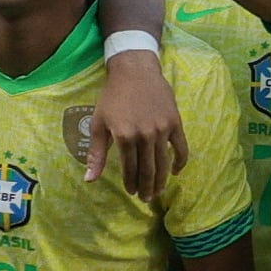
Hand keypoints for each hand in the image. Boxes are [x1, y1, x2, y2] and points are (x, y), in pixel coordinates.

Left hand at [87, 51, 186, 200]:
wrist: (135, 70)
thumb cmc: (112, 97)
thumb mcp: (98, 123)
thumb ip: (96, 153)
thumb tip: (89, 180)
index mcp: (124, 136)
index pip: (130, 168)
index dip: (130, 183)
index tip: (131, 192)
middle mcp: (145, 135)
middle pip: (148, 169)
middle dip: (146, 187)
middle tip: (146, 199)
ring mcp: (162, 129)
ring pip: (163, 162)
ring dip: (161, 180)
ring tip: (158, 192)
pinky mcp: (175, 122)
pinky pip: (181, 148)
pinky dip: (179, 162)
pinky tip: (175, 172)